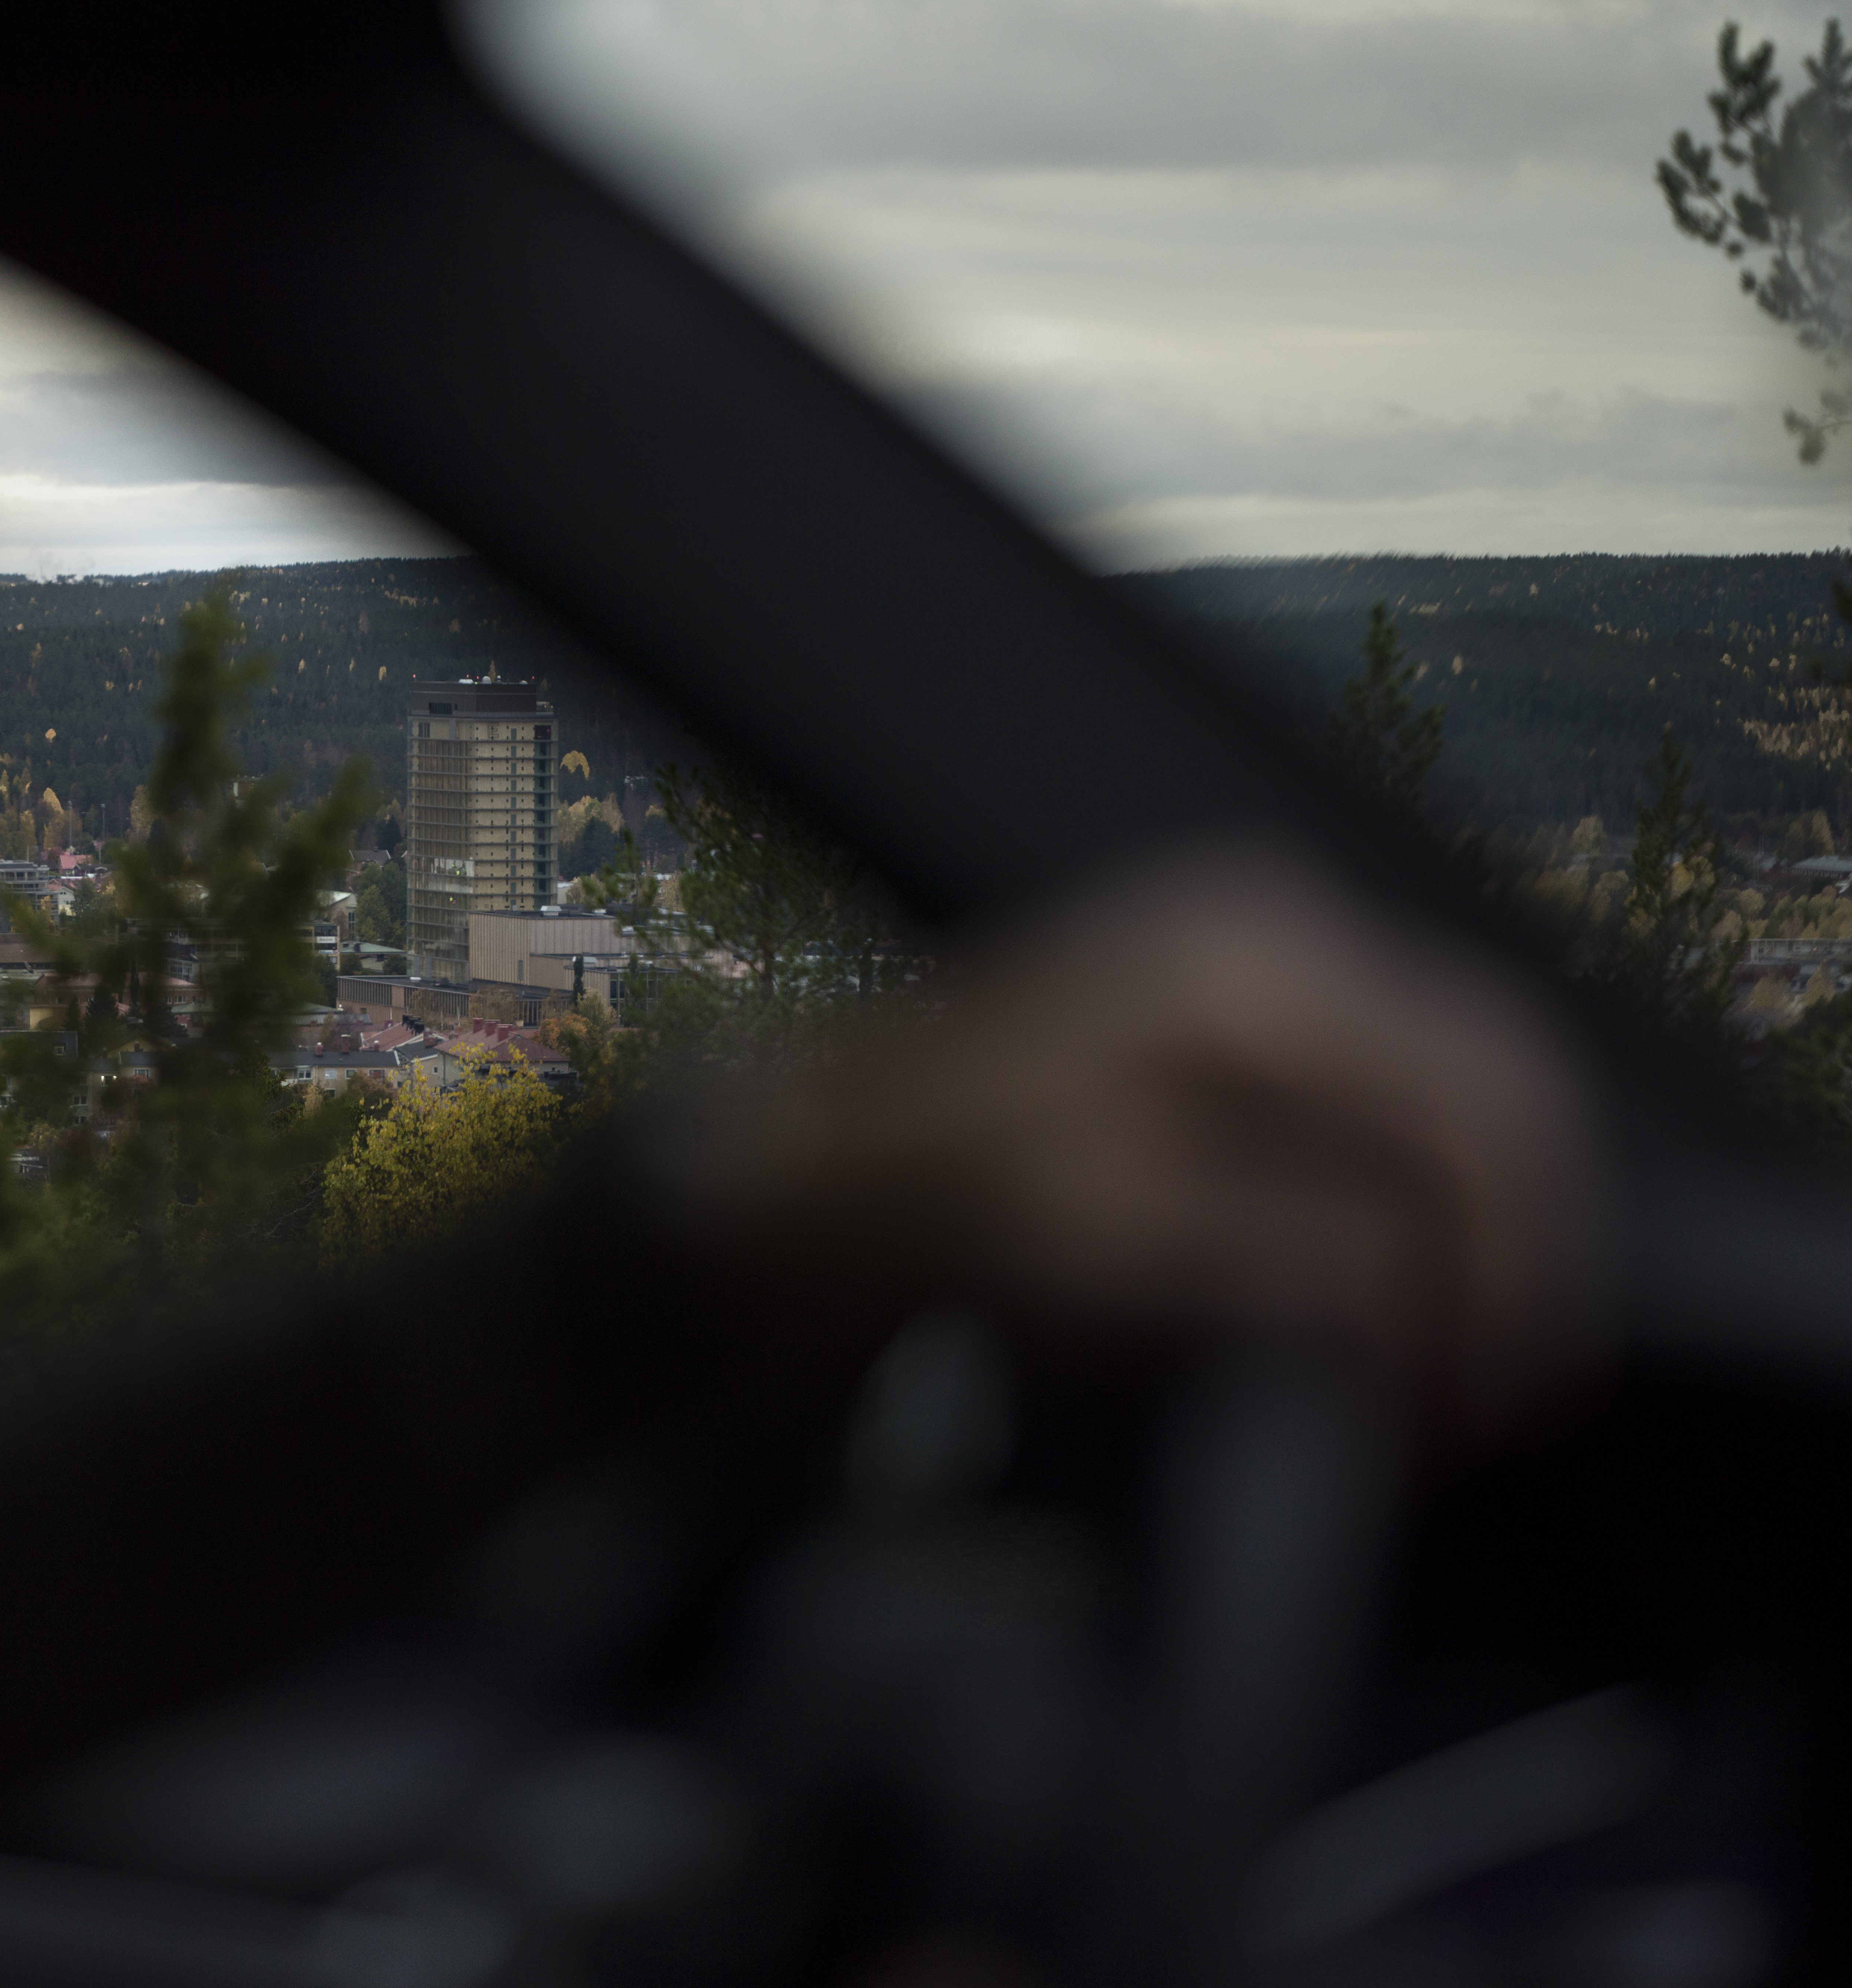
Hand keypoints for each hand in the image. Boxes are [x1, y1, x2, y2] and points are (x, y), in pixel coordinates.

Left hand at [681, 847, 1604, 1436]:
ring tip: (1441, 1366)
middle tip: (1487, 1396)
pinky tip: (1383, 1292)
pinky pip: (1375, 1093)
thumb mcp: (1134, 1257)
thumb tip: (1440, 1308)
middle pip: (1490, 1089)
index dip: (1514, 1273)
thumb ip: (1314, 1269)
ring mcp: (1251, 951)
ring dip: (1468, 1231)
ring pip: (1446, 1094)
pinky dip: (1404, 1198)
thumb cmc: (941, 1208)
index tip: (1492, 1399)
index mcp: (1256, 980)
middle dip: (1512, 1250)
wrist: (814, 1169)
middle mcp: (1274, 930)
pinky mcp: (1230, 1000)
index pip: (1479, 1116)